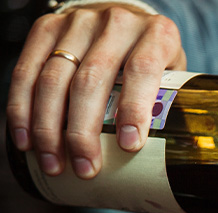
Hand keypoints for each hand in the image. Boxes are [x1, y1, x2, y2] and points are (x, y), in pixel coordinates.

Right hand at [6, 4, 185, 178]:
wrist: (124, 18)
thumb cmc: (153, 56)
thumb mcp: (173, 74)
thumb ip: (169, 105)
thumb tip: (167, 161)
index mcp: (157, 33)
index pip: (142, 69)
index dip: (134, 109)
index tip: (129, 146)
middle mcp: (117, 22)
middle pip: (92, 79)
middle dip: (83, 131)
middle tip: (85, 168)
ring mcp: (79, 21)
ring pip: (54, 78)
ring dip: (49, 128)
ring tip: (54, 163)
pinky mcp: (47, 26)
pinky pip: (26, 70)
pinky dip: (22, 109)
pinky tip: (26, 139)